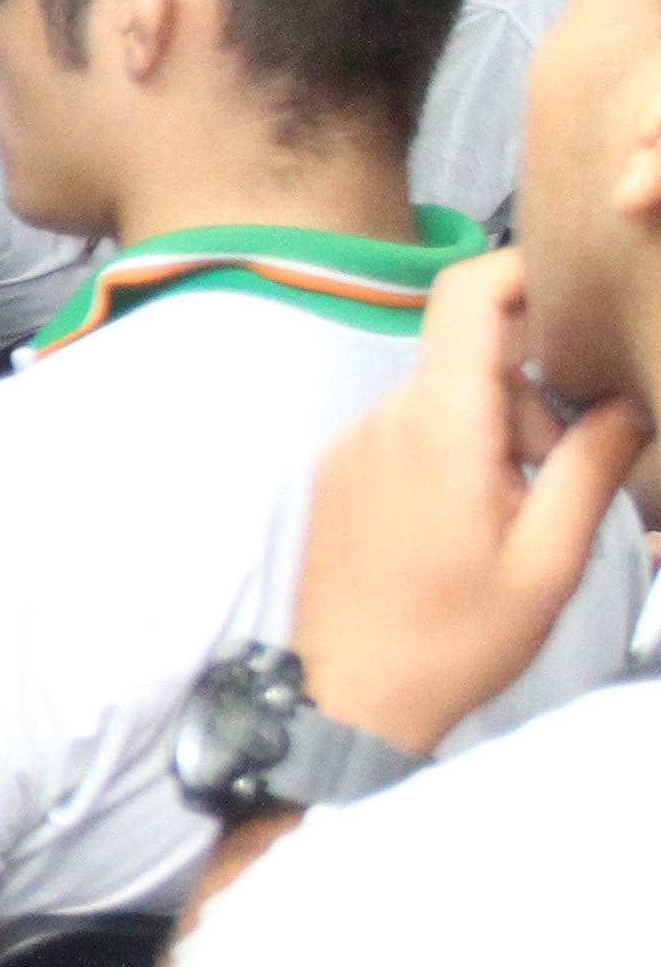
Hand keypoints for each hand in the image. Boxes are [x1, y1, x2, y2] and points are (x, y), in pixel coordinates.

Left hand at [289, 250, 645, 754]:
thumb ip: (591, 467)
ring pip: (448, 401)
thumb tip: (625, 405)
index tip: (576, 289)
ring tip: (514, 520)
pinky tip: (472, 528)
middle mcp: (385, 418)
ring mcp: (355, 445)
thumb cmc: (454, 639)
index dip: (522, 269)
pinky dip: (458, 458)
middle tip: (562, 480)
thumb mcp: (550, 558)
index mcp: (439, 425)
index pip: (468, 295)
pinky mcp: (343, 474)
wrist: (347, 697)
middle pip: (475, 360)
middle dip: (534, 401)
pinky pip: (413, 434)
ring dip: (498, 437)